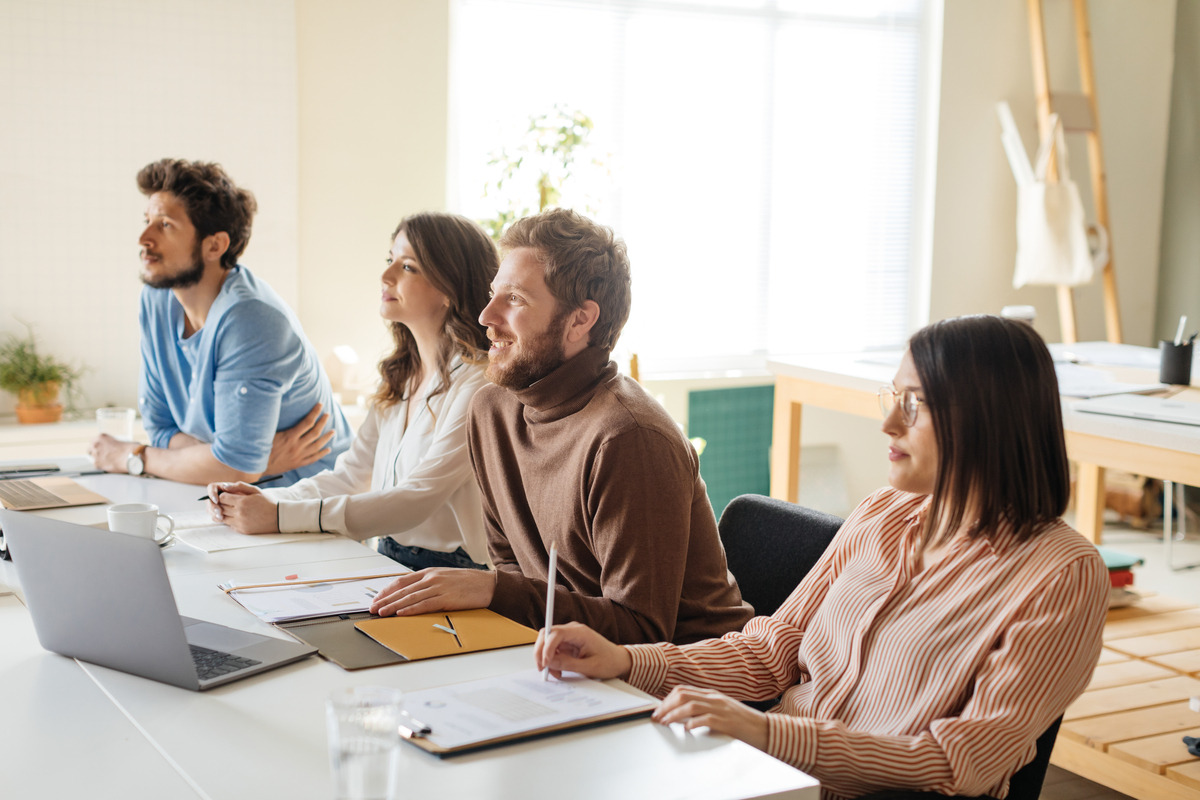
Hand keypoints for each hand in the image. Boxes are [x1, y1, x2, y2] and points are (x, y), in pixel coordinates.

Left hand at [87, 434, 136, 472]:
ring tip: (109, 461)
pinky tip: (109, 465)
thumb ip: (111, 444)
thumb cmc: (128, 449)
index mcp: (101, 436)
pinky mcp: (96, 463)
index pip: (93, 441)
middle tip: (101, 456)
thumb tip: (110, 449)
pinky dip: (102, 466)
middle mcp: (96, 444)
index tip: (100, 449)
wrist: (129, 457)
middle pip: (90, 449)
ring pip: (93, 458)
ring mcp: (95, 454)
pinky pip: (97, 465)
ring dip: (99, 460)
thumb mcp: (119, 440)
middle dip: (94, 452)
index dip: (97, 446)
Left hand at [207, 482, 278, 533]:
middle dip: (222, 504)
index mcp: (242, 502)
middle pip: (221, 507)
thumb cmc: (267, 502)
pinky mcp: (242, 530)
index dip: (224, 495)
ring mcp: (240, 523)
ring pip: (223, 517)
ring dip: (225, 513)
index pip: (222, 498)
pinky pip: (230, 525)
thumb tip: (225, 486)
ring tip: (232, 509)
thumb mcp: (256, 490)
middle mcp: (239, 513)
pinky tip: (239, 516)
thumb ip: (240, 486)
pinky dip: (231, 520)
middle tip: (229, 502)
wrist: (278, 517)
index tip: (229, 495)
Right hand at [266, 403, 333, 474]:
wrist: (256, 466)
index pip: (307, 422)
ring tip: (333, 431)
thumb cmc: (260, 447)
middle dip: (322, 422)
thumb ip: (276, 423)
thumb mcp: (268, 433)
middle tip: (327, 415)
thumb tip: (278, 407)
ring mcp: (298, 456)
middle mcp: (296, 446)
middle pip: (315, 433)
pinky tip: (327, 449)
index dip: (315, 413)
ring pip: (317, 446)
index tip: (320, 405)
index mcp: (289, 437)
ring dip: (326, 438)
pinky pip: (313, 458)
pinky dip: (321, 454)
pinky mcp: (298, 464)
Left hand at [368, 568, 496, 616]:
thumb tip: (411, 594)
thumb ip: (429, 583)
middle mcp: (432, 578)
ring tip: (382, 613)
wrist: (489, 585)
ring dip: (393, 606)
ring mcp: (439, 587)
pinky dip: (411, 609)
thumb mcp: (445, 578)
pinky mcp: (447, 598)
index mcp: (430, 572)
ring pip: (410, 598)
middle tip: (372, 608)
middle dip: (385, 600)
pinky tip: (401, 613)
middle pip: (403, 590)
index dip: (387, 590)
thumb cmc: (468, 583)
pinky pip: (425, 605)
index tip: (377, 598)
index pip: (402, 580)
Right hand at [535, 621, 631, 680]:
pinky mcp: (568, 644)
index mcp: (580, 632)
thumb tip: (549, 662)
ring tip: (555, 673)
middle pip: (547, 635)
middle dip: (541, 652)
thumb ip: (568, 664)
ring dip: (546, 658)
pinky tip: (558, 671)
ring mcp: (569, 636)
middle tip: (542, 668)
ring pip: (547, 642)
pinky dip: (551, 660)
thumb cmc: (609, 661)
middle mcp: (572, 631)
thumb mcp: (589, 667)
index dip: (547, 647)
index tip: (545, 663)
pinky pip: (553, 649)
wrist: (618, 661)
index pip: (555, 633)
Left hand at [651, 686, 768, 749]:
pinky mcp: (727, 722)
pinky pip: (706, 719)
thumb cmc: (743, 723)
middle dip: (665, 706)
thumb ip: (705, 710)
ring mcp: (721, 708)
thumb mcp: (722, 711)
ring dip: (673, 714)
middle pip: (682, 695)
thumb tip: (682, 716)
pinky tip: (686, 729)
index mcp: (712, 694)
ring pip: (690, 705)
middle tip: (657, 717)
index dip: (667, 699)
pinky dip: (693, 723)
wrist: (766, 729)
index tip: (658, 710)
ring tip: (665, 723)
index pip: (683, 690)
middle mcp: (715, 698)